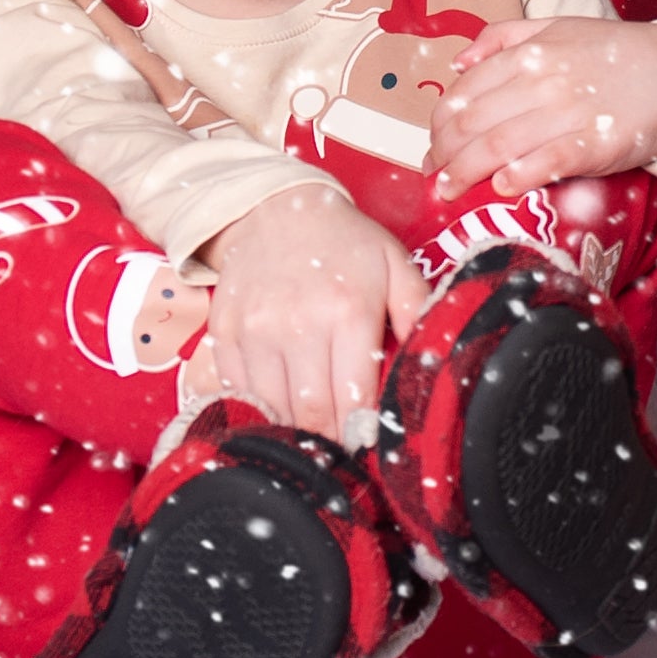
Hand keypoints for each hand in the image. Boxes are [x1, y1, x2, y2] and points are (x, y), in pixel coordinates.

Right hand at [196, 188, 419, 434]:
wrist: (274, 206)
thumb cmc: (343, 240)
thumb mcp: (394, 264)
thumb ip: (419, 311)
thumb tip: (432, 362)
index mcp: (347, 311)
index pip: (354, 399)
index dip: (362, 433)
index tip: (369, 447)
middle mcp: (298, 324)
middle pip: (314, 412)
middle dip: (331, 440)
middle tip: (343, 450)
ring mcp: (255, 329)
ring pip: (274, 407)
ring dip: (295, 428)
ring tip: (312, 435)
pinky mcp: (224, 331)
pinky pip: (239, 389)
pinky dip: (259, 406)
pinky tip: (278, 408)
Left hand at [427, 17, 656, 193]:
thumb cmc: (611, 54)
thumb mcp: (554, 27)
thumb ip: (502, 37)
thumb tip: (458, 62)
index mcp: (528, 53)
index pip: (465, 92)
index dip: (439, 124)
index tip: (432, 146)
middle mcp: (541, 81)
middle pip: (473, 123)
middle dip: (443, 154)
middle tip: (433, 176)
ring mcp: (567, 113)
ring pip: (498, 146)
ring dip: (465, 173)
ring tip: (449, 191)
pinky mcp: (594, 144)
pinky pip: (545, 163)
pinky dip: (517, 177)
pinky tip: (500, 189)